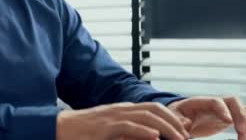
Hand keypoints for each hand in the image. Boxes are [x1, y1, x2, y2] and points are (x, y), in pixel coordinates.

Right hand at [56, 101, 191, 139]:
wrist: (59, 129)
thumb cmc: (83, 133)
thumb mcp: (110, 132)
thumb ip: (128, 133)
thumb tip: (149, 137)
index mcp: (123, 110)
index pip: (153, 108)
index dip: (172, 117)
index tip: (185, 129)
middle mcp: (121, 110)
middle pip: (154, 109)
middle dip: (174, 122)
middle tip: (187, 136)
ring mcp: (112, 117)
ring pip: (145, 116)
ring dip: (166, 127)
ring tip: (179, 138)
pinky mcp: (104, 127)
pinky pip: (127, 127)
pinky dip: (143, 131)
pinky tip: (155, 137)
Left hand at [167, 96, 245, 139]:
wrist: (178, 116)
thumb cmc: (175, 116)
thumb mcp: (174, 117)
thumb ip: (179, 120)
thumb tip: (186, 124)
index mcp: (200, 101)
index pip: (215, 101)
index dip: (222, 110)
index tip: (228, 121)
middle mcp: (213, 102)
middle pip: (231, 101)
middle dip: (239, 114)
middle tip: (240, 131)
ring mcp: (222, 108)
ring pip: (239, 107)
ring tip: (243, 137)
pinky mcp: (228, 116)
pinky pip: (243, 112)